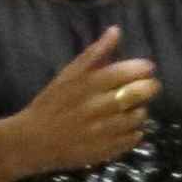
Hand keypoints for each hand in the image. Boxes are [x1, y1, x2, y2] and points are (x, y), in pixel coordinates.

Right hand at [14, 29, 158, 174]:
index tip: (145, 69)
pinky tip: (121, 128)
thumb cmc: (50, 104)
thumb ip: (94, 54)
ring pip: (139, 116)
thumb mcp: (67, 75)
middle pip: (141, 93)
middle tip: (145, 89)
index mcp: (88, 84)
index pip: (128, 71)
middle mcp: (97, 107)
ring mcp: (102, 131)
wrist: (31, 142)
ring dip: (139, 111)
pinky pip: (133, 138)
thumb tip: (116, 30)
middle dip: (150, 88)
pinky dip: (133, 132)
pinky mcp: (105, 150)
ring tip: (128, 110)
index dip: (143, 68)